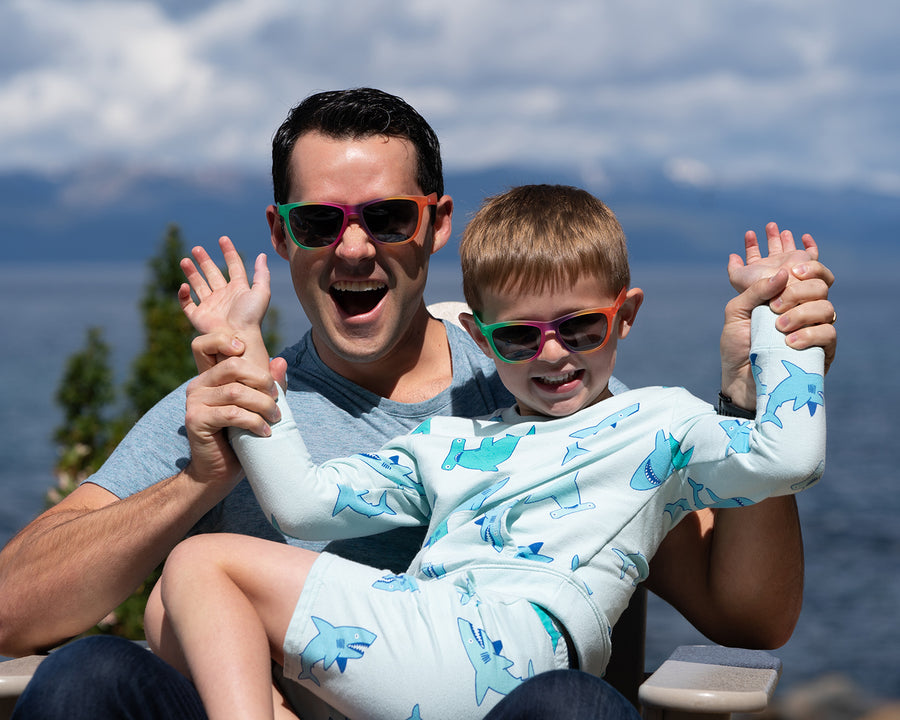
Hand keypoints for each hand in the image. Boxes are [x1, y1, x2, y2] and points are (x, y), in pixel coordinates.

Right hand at [179, 236, 270, 336]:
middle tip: (197, 248)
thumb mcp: (261, 292)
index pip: (234, 266)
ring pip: (198, 285)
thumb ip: (261, 274)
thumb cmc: (251, 316)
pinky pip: (187, 304)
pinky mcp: (199, 317)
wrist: (239, 337)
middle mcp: (224, 296)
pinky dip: (184, 295)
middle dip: (204, 261)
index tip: (223, 239)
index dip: (229, 252)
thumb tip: (262, 255)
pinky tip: (184, 286)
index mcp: (239, 289)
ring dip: (191, 272)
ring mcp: (211, 306)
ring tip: (185, 260)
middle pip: (212, 273)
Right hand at [184, 353, 282, 486]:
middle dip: (262, 380)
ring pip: (236, 391)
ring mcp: (194, 401)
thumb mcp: (258, 406)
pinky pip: (232, 413)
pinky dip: (254, 421)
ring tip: (276, 418)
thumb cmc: (241, 437)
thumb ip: (268, 384)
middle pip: (233, 366)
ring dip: (263, 405)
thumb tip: (281, 360)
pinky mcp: (195, 420)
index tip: (255, 361)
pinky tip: (265, 432)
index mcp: (210, 376)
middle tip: (277, 399)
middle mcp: (198, 384)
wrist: (220, 472)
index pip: (208, 343)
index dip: (227, 341)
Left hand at [720, 223, 835, 408]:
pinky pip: (829, 334)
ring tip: (778, 325)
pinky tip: (789, 340)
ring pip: (827, 307)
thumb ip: (753, 289)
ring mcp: (815, 330)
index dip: (809, 263)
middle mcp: (804, 310)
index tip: (790, 268)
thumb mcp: (735, 312)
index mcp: (787, 297)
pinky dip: (809, 334)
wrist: (738, 381)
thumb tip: (782, 274)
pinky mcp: (821, 352)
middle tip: (774, 305)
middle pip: (821, 286)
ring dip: (801, 312)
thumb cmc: (737, 347)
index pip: (811, 272)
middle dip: (799, 290)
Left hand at [727, 222, 818, 291]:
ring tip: (780, 227)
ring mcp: (789, 264)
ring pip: (788, 247)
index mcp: (760, 270)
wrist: (781, 292)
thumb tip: (733, 255)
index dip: (751, 244)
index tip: (749, 233)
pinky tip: (805, 236)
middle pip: (774, 248)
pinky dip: (810, 245)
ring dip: (783, 237)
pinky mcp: (804, 262)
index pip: (754, 255)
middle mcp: (775, 267)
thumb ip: (734, 267)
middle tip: (770, 225)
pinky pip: (812, 253)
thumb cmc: (758, 285)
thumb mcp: (738, 278)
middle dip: (771, 236)